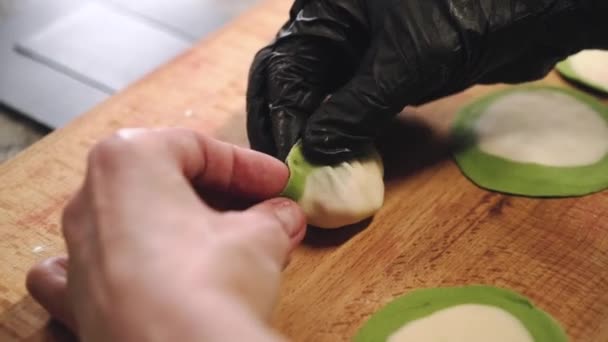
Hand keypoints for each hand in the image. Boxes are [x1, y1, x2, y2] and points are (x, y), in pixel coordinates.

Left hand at [26, 128, 305, 340]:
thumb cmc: (207, 280)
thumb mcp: (259, 236)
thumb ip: (272, 218)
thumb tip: (283, 217)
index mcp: (128, 160)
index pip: (199, 148)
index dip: (248, 165)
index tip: (278, 183)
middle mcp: (91, 201)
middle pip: (165, 183)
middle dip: (222, 198)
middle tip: (264, 211)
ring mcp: (80, 253)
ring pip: (135, 222)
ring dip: (181, 229)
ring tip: (228, 248)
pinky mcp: (79, 303)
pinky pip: (95, 271)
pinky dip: (121, 266)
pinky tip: (146, 275)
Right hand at [247, 0, 606, 163]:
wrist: (531, 11)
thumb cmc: (464, 18)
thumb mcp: (403, 65)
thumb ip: (354, 109)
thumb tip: (314, 150)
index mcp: (327, 11)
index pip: (283, 70)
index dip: (280, 119)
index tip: (283, 166)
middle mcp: (335, 27)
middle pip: (291, 81)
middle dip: (285, 125)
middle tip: (284, 172)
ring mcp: (359, 50)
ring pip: (319, 95)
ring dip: (312, 132)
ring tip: (308, 173)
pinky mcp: (384, 70)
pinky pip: (350, 103)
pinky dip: (344, 130)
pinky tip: (341, 156)